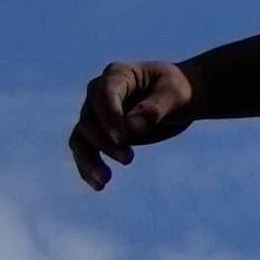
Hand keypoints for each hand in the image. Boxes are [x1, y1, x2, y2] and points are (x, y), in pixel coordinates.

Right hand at [73, 58, 197, 189]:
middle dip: (105, 143)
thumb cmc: (178, 90)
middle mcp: (99, 92)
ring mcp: (95, 114)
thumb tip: (130, 130)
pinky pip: (85, 151)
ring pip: (80, 139)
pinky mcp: (98, 134)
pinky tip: (99, 185)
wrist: (179, 99)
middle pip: (88, 121)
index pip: (104, 96)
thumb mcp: (175, 94)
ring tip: (104, 181)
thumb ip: (153, 109)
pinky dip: (88, 168)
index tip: (123, 138)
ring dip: (88, 161)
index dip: (109, 118)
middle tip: (129, 159)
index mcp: (118, 74)